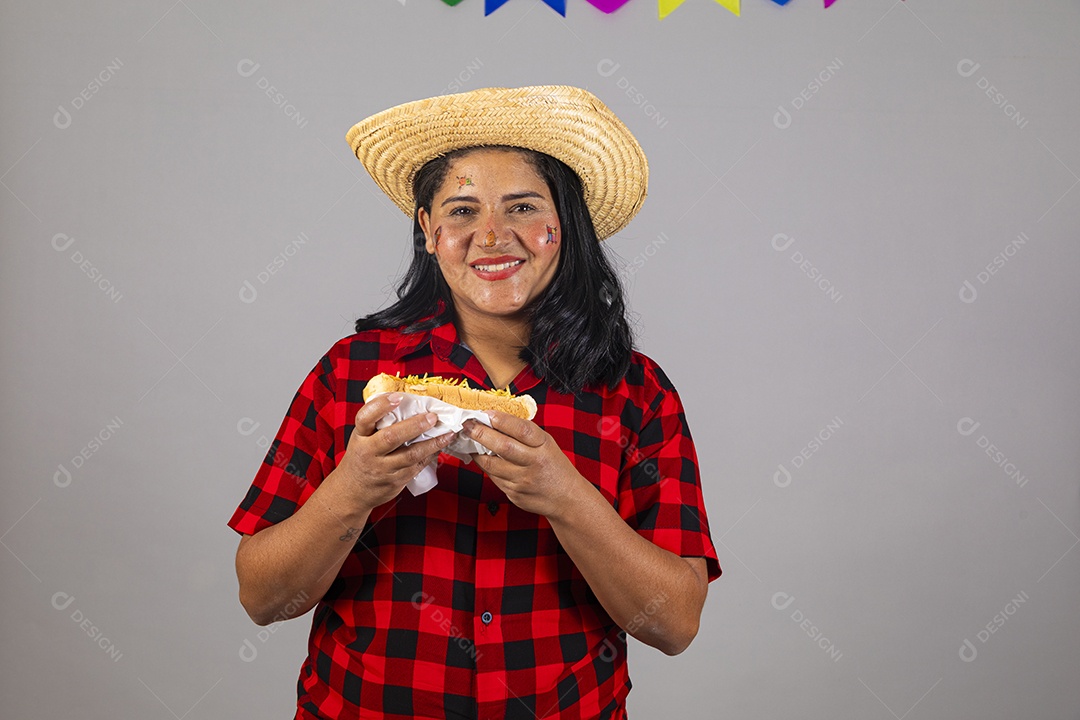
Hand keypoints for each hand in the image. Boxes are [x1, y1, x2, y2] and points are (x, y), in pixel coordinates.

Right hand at [332, 393, 456, 510]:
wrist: (352, 492)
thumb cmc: (361, 457)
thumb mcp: (361, 438)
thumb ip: (378, 423)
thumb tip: (407, 402)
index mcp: (360, 436)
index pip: (365, 418)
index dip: (381, 406)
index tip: (398, 397)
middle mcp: (369, 452)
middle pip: (391, 437)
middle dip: (415, 426)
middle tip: (432, 417)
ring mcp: (382, 469)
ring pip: (410, 455)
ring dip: (432, 443)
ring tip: (448, 433)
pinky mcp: (395, 481)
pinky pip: (417, 466)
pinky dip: (431, 455)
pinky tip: (440, 446)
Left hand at [461, 411, 585, 518]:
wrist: (567, 499)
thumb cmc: (555, 467)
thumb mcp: (547, 445)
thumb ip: (526, 434)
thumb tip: (496, 419)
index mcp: (544, 446)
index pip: (521, 429)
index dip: (501, 420)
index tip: (486, 413)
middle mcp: (534, 463)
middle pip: (503, 446)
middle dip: (481, 434)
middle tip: (467, 425)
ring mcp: (523, 481)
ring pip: (492, 464)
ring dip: (476, 451)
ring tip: (468, 441)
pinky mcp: (514, 494)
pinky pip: (494, 478)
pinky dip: (485, 467)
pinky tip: (481, 458)